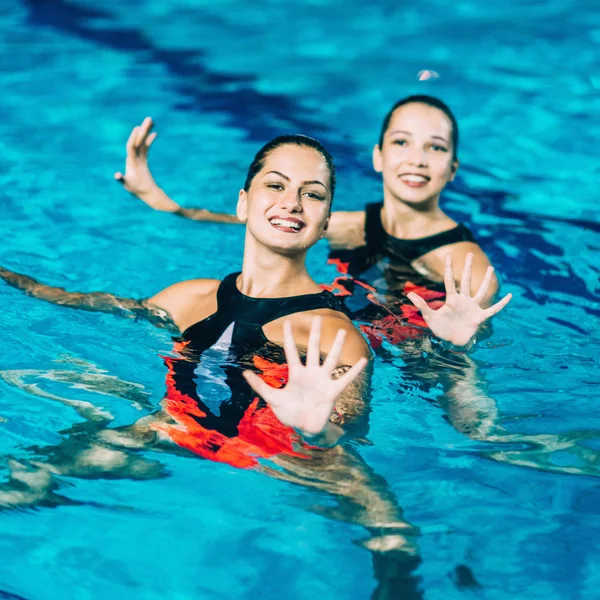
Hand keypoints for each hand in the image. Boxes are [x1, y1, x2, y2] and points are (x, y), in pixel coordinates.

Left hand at [114, 118, 175, 210]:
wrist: (143, 194)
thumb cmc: (136, 190)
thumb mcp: (128, 185)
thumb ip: (121, 179)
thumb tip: (116, 175)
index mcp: (131, 161)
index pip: (131, 146)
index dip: (134, 137)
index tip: (138, 128)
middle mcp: (134, 157)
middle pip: (138, 140)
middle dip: (143, 130)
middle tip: (149, 118)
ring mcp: (139, 157)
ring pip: (142, 142)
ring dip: (146, 131)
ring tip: (151, 121)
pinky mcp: (143, 160)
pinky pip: (146, 147)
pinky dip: (149, 140)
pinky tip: (154, 133)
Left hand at [243, 317, 367, 437]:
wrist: (304, 428)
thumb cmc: (289, 413)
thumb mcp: (272, 399)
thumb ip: (260, 386)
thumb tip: (244, 373)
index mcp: (296, 373)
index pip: (291, 351)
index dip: (288, 337)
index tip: (287, 321)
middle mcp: (310, 373)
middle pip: (312, 349)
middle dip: (314, 334)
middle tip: (317, 317)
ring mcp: (322, 381)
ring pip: (330, 359)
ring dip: (336, 346)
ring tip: (341, 331)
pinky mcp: (332, 391)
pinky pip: (345, 379)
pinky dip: (354, 371)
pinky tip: (363, 360)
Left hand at [407, 253, 511, 347]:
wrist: (451, 341)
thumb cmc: (441, 329)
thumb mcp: (429, 317)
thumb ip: (422, 305)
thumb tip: (409, 294)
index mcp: (451, 299)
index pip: (449, 280)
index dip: (448, 267)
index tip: (448, 253)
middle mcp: (463, 300)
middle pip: (465, 281)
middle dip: (467, 268)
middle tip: (469, 254)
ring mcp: (472, 307)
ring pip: (481, 291)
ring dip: (486, 280)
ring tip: (491, 268)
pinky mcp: (480, 317)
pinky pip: (493, 309)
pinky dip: (501, 304)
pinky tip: (510, 296)